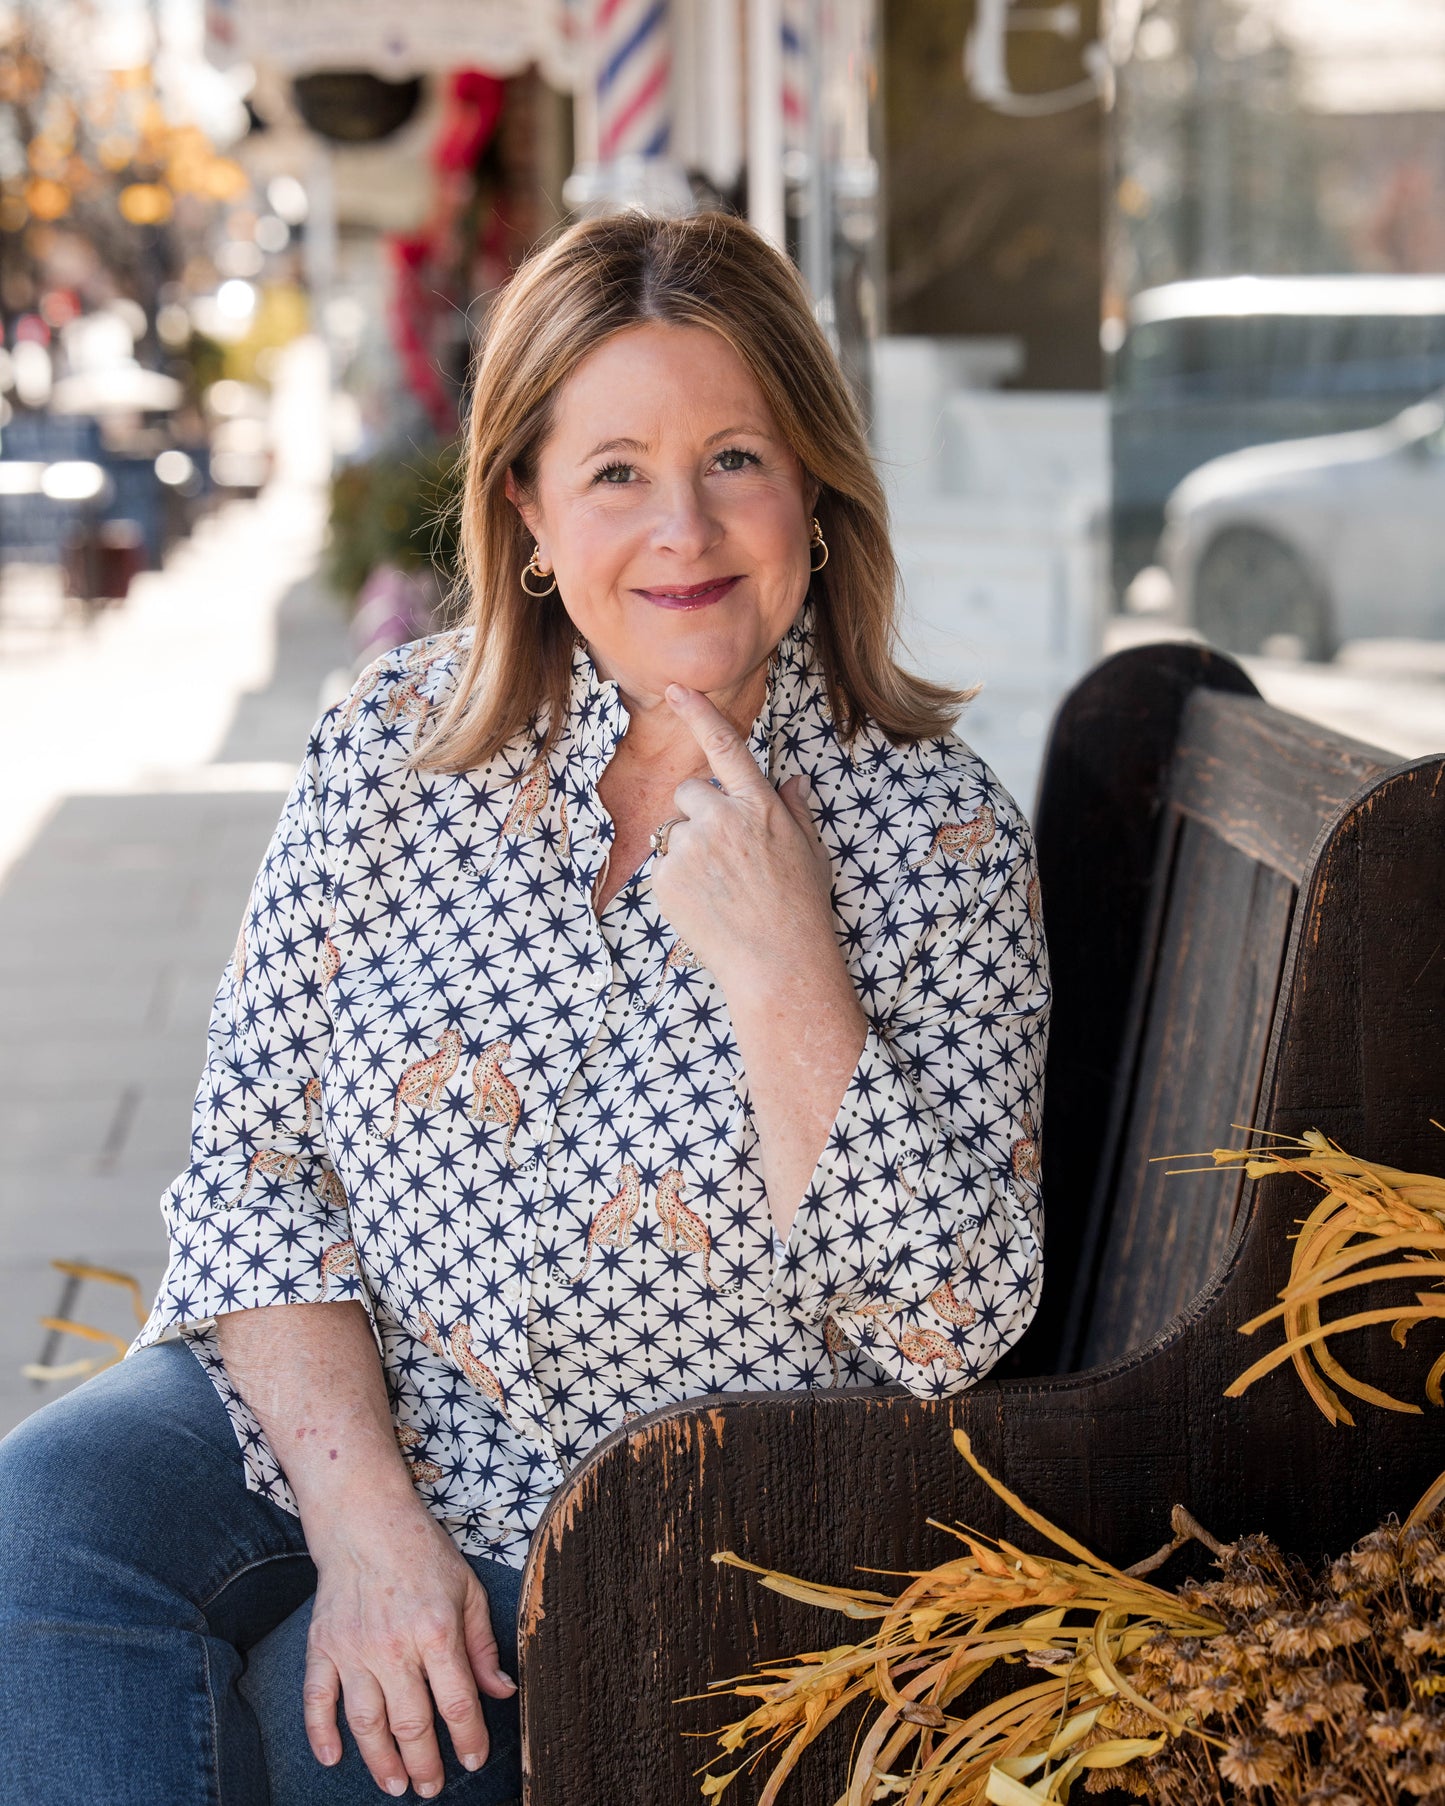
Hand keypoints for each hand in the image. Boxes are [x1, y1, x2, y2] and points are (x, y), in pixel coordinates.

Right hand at [302, 1498, 516, 1796]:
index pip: (457, 1703)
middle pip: (411, 1722)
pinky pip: (317, 1700)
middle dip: (425, 1763)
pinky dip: (320, 1734)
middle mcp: (394, 1646)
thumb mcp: (467, 1589)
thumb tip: (502, 1692)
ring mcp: (353, 1649)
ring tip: (395, 1784)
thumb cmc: (422, 1552)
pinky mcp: (322, 1647)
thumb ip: (482, 1645)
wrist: (366, 1520)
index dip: (470, 1738)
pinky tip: (333, 1758)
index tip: (474, 1760)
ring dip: (380, 1760)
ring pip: (366, 1722)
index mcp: (436, 1631)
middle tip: (431, 1788)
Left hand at [648, 683, 839, 993]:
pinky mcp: (667, 878)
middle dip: (699, 815)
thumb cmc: (801, 911)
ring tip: (719, 890)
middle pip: (690, 792)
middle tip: (723, 856)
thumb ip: (795, 813)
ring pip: (674, 832)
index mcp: (761, 806)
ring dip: (688, 852)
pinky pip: (663, 867)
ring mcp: (692, 847)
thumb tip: (793, 782)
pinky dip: (677, 884)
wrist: (778, 965)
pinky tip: (705, 906)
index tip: (676, 689)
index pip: (726, 746)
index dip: (699, 713)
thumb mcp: (810, 854)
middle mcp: (724, 818)